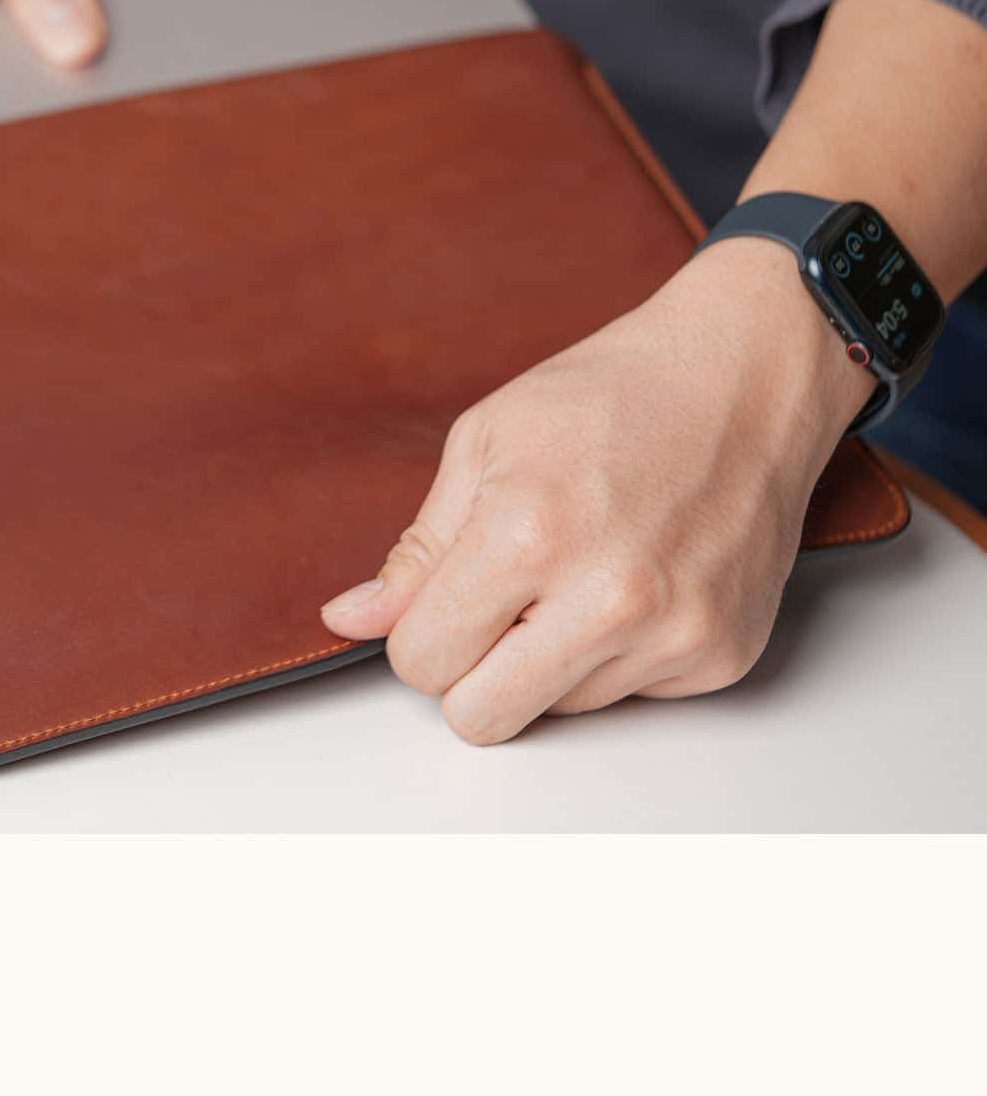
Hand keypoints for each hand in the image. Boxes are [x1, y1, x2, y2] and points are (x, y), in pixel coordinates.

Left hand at [319, 237, 873, 742]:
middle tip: (501, 604)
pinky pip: (629, 698)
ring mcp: (674, 633)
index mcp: (528, 533)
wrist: (745, 377)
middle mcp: (608, 598)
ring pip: (554, 712)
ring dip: (550, 658)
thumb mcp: (486, 442)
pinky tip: (638, 578)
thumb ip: (418, 550)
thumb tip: (351, 619)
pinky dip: (617, 654)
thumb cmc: (614, 394)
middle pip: (481, 718)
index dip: (419, 633)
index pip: (421, 662)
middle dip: (471, 670)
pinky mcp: (721, 655)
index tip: (445, 598)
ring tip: (586, 568)